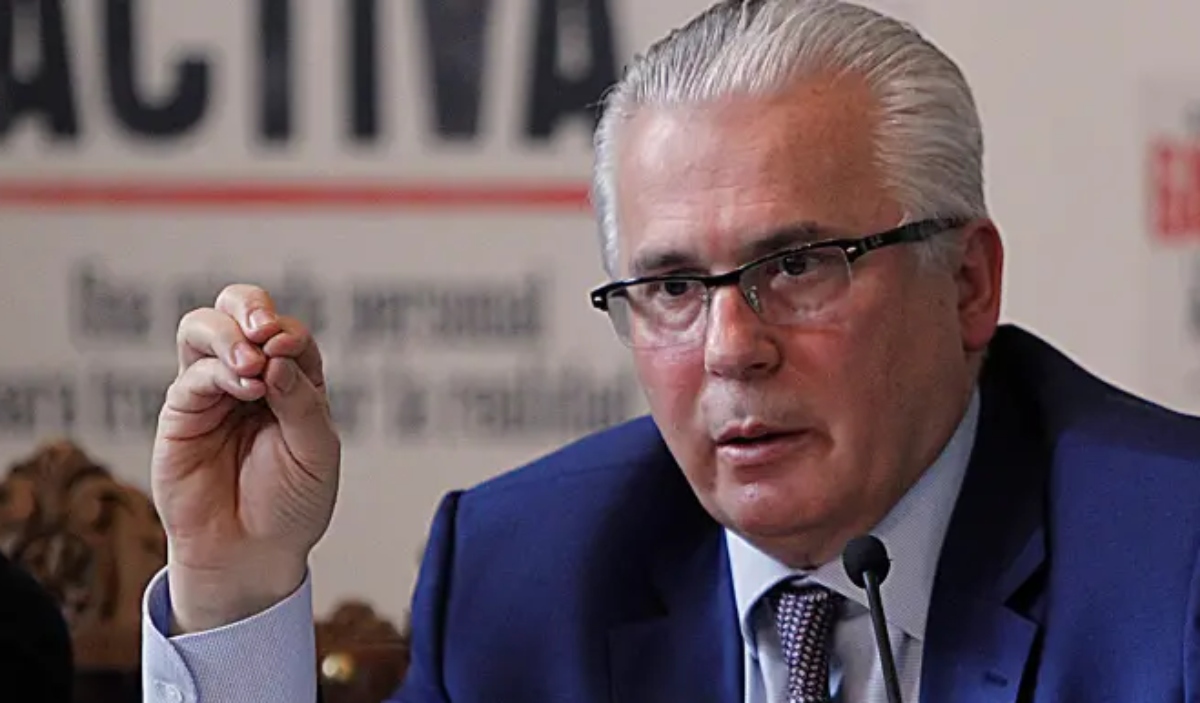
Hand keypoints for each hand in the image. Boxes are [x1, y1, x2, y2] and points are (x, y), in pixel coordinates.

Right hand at [152, 284, 340, 632]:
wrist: (254, 553)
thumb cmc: (293, 502)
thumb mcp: (317, 451)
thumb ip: (301, 402)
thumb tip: (276, 356)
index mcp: (293, 379)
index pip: (289, 333)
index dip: (289, 333)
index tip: (290, 350)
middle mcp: (252, 376)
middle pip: (238, 309)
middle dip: (249, 307)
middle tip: (263, 332)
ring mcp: (213, 391)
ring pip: (202, 328)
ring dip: (227, 333)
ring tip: (251, 362)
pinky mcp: (182, 414)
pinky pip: (192, 376)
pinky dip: (218, 372)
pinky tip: (243, 389)